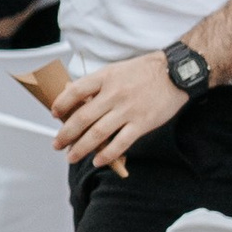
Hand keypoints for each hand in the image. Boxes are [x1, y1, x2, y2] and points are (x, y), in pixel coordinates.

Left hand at [51, 48, 183, 171]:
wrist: (176, 73)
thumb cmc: (145, 71)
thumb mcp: (116, 70)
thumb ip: (98, 84)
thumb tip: (77, 100)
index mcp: (105, 77)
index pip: (75, 91)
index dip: (61, 104)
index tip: (54, 114)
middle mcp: (114, 94)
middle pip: (82, 117)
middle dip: (66, 134)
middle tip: (57, 144)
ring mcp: (128, 110)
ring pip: (97, 133)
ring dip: (81, 148)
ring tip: (71, 156)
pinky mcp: (142, 123)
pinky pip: (120, 143)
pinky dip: (106, 155)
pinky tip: (97, 161)